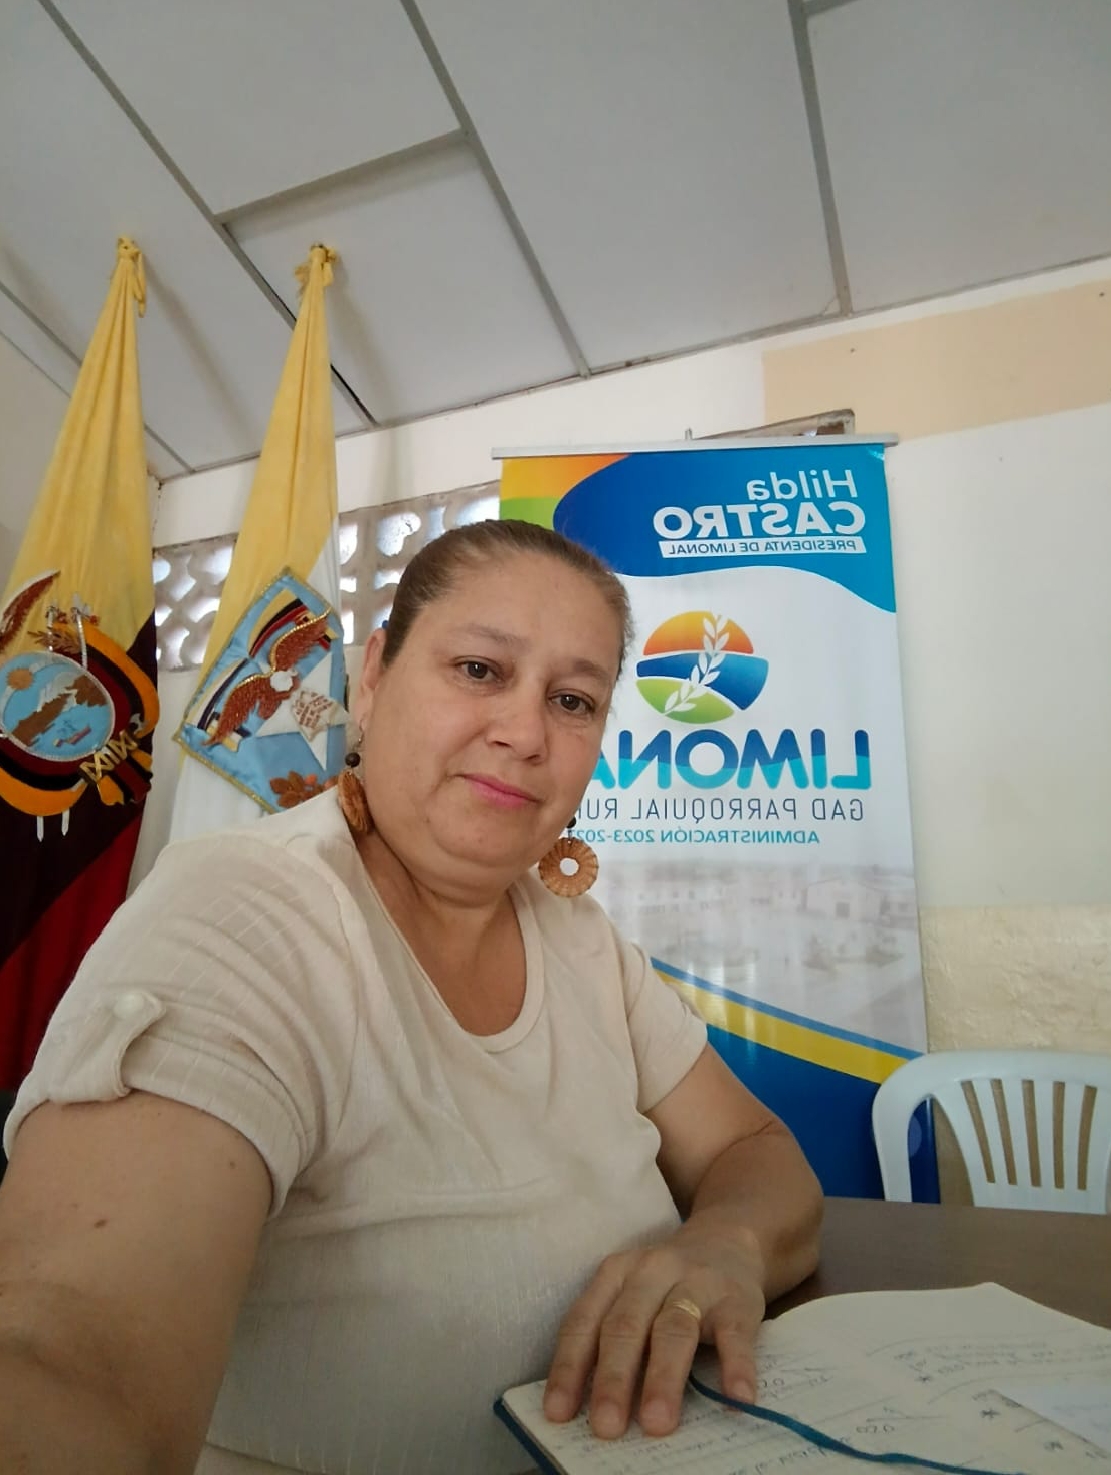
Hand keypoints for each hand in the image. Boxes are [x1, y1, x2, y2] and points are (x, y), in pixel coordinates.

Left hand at [542, 1213, 765, 1439]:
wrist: (727, 1240)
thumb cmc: (668, 1284)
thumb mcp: (633, 1295)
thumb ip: (613, 1339)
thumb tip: (587, 1410)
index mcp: (616, 1274)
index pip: (585, 1322)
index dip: (569, 1367)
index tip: (558, 1413)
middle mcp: (651, 1272)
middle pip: (626, 1326)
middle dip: (613, 1379)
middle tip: (606, 1427)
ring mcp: (697, 1283)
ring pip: (675, 1329)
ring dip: (664, 1378)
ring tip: (657, 1424)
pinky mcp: (737, 1299)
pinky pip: (734, 1334)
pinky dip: (736, 1366)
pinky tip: (737, 1398)